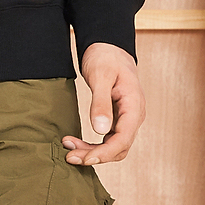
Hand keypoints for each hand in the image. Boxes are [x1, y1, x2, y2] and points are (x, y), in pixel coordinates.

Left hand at [61, 42, 145, 165]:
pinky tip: (77, 142)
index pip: (123, 140)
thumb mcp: (101, 76)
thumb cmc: (106, 57)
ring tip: (69, 149)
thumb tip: (100, 130)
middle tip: (70, 156)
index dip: (104, 153)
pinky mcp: (117, 118)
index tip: (84, 158)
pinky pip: (108, 138)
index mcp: (134, 107)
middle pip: (118, 148)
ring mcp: (126, 118)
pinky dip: (93, 144)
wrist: (108, 46)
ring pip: (113, 146)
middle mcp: (133, 116)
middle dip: (95, 155)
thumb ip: (101, 102)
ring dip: (92, 151)